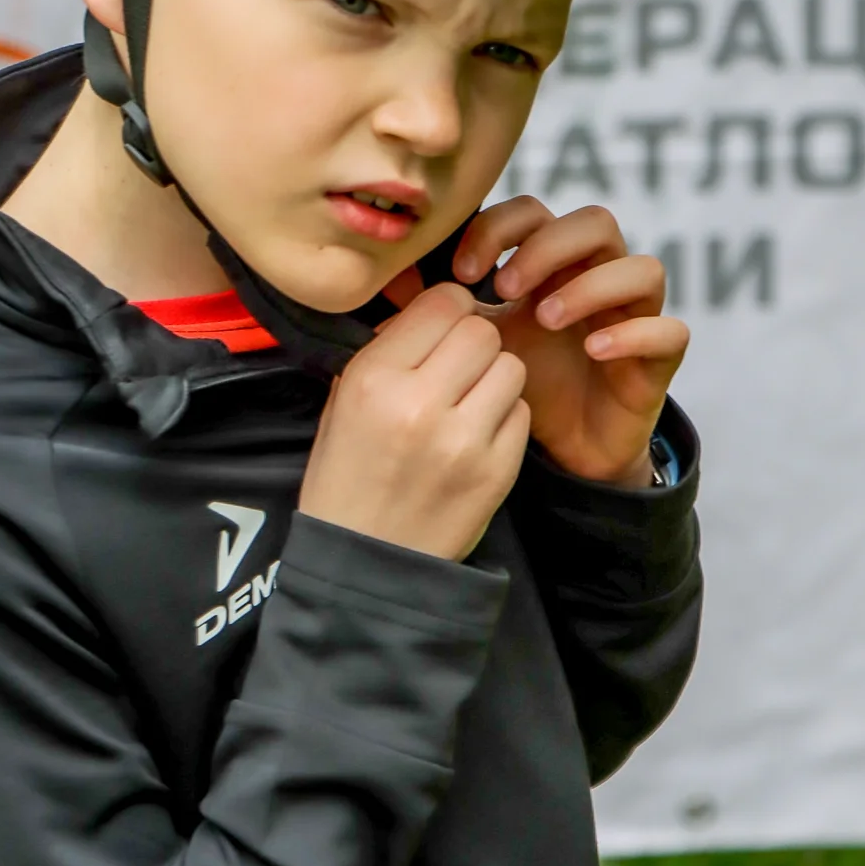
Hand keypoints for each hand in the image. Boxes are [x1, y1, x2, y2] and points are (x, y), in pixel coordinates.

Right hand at [299, 282, 528, 562]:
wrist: (366, 562)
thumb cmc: (347, 476)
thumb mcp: (343, 402)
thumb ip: (385, 350)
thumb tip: (429, 310)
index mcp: (373, 379)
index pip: (442, 303)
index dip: (449, 309)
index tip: (443, 326)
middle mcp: (420, 403)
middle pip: (482, 331)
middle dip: (473, 342)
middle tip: (458, 366)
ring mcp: (464, 440)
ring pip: (511, 366)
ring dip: (493, 377)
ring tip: (469, 400)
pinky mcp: (497, 471)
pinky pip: (521, 412)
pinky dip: (504, 416)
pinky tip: (479, 434)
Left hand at [452, 200, 687, 487]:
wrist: (561, 452)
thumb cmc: (520, 384)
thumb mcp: (472, 343)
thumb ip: (436, 310)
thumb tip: (386, 277)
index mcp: (552, 266)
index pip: (535, 213)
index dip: (499, 227)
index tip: (461, 269)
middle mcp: (598, 279)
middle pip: (596, 222)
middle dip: (547, 247)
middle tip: (504, 287)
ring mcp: (634, 317)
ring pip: (643, 267)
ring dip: (592, 285)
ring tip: (547, 318)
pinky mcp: (658, 361)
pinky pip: (671, 330)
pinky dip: (635, 333)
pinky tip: (595, 349)